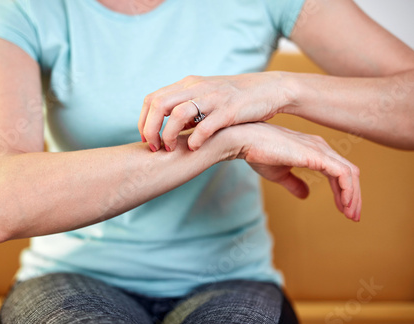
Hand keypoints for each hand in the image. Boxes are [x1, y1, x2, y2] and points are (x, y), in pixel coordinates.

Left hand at [138, 72, 293, 151]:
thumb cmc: (236, 99)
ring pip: (177, 114)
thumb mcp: (206, 98)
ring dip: (168, 135)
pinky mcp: (229, 110)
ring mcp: (213, 98)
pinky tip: (194, 148)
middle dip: (150, 129)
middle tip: (154, 148)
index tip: (146, 139)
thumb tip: (169, 129)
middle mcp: (197, 87)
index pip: (152, 99)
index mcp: (188, 84)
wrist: (270, 89)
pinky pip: (205, 126)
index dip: (144, 120)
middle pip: (158, 104)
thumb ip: (187, 110)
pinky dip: (195, 139)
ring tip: (170, 149)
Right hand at [219, 122, 360, 220]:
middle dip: (354, 197)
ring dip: (353, 197)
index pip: (339, 172)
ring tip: (350, 215)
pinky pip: (343, 174)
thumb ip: (294, 184)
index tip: (343, 210)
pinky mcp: (317, 155)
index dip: (343, 192)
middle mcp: (321, 148)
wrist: (246, 141)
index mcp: (314, 151)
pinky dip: (347, 190)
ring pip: (350, 174)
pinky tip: (343, 204)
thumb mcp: (279, 174)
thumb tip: (306, 195)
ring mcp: (320, 150)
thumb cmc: (258, 153)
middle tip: (352, 217)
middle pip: (349, 173)